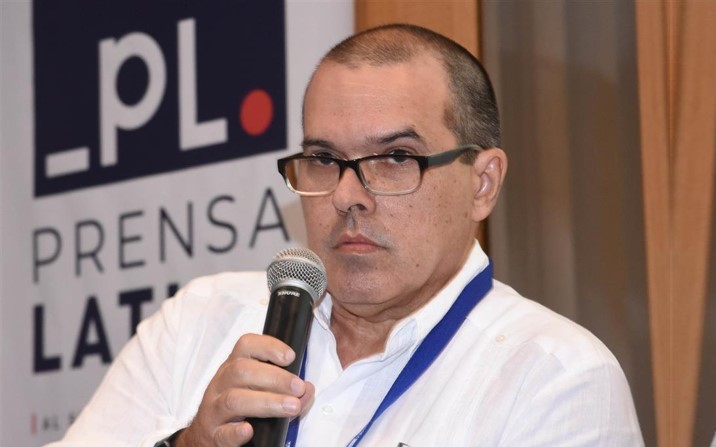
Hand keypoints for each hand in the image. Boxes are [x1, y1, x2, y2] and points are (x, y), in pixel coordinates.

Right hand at [176, 333, 314, 446]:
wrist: (207, 436)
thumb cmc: (239, 407)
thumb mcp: (259, 391)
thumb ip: (285, 389)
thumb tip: (307, 389)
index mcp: (233, 367)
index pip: (245, 346)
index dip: (268, 346)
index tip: (290, 356)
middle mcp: (221, 384)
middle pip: (241, 371)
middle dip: (274, 378)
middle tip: (298, 387)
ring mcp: (213, 410)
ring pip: (233, 400)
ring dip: (266, 402)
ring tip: (291, 407)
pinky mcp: (212, 435)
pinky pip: (222, 433)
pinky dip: (235, 432)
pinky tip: (249, 430)